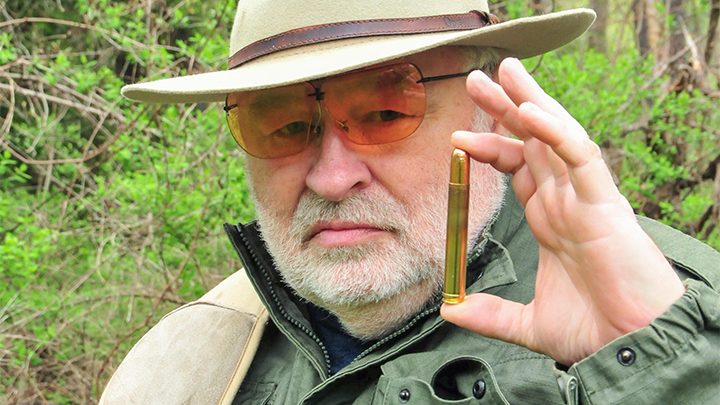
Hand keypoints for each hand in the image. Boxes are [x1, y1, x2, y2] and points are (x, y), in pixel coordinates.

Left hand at [440, 58, 685, 364]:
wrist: (630, 350)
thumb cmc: (594, 331)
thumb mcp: (527, 322)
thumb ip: (489, 313)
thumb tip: (450, 309)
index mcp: (551, 220)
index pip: (518, 168)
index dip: (489, 147)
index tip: (457, 138)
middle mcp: (567, 201)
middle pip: (533, 141)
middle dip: (505, 108)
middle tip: (475, 79)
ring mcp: (586, 199)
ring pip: (557, 137)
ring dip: (530, 101)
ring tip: (504, 71)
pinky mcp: (604, 206)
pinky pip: (581, 157)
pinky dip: (557, 132)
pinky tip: (532, 112)